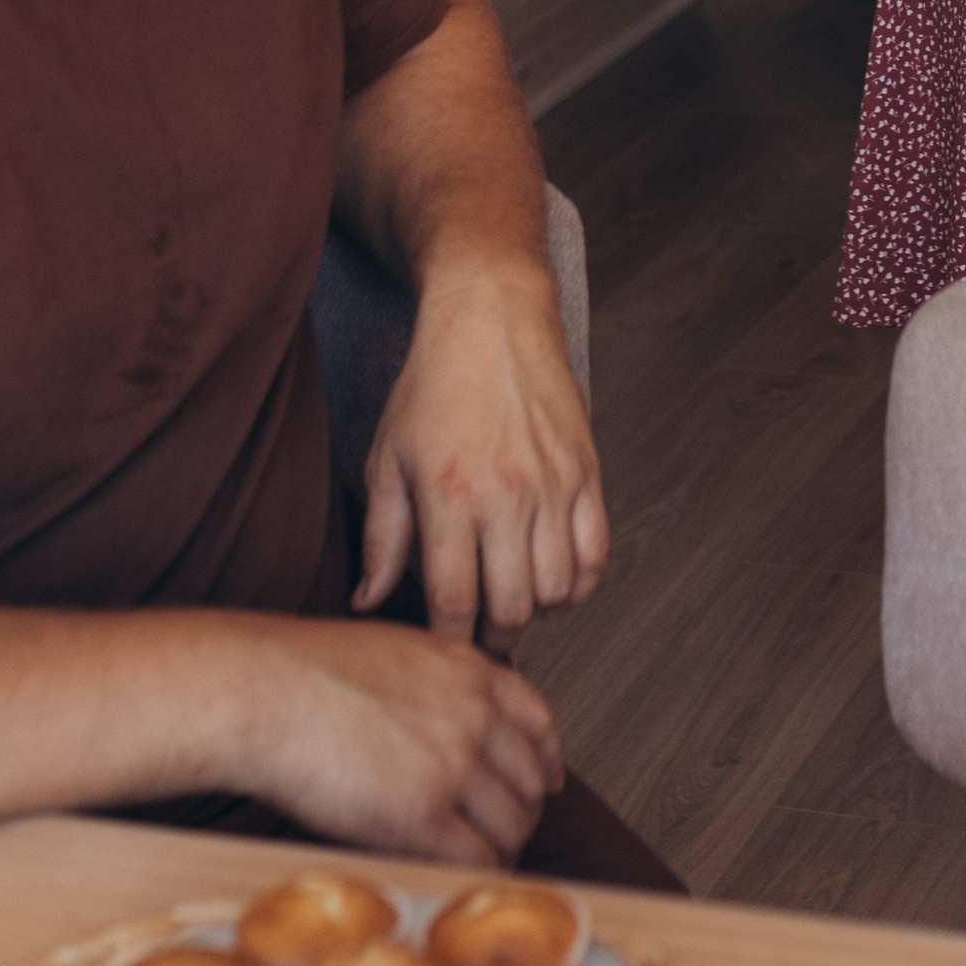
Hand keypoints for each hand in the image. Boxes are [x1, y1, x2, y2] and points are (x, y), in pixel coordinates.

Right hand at [223, 611, 565, 863]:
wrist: (260, 689)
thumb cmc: (300, 671)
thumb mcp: (393, 652)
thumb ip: (434, 684)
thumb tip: (444, 721)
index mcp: (467, 669)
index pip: (539, 720)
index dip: (546, 759)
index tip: (547, 781)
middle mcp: (473, 714)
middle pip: (532, 780)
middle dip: (520, 810)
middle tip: (501, 832)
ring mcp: (453, 764)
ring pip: (511, 825)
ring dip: (499, 848)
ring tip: (474, 859)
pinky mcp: (422, 815)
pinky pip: (477, 859)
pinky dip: (473, 874)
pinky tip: (453, 876)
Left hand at [355, 261, 606, 637]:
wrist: (492, 317)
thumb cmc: (432, 386)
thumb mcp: (386, 459)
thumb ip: (381, 537)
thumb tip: (369, 601)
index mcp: (449, 496)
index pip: (454, 603)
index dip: (450, 641)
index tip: (444, 648)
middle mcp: (507, 496)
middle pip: (511, 608)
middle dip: (493, 635)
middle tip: (478, 631)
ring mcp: (555, 486)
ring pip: (558, 590)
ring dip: (535, 612)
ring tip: (512, 602)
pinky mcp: (588, 473)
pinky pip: (596, 556)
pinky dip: (578, 584)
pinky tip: (551, 578)